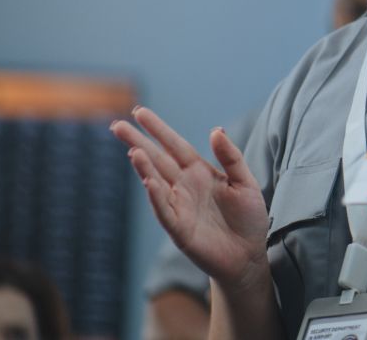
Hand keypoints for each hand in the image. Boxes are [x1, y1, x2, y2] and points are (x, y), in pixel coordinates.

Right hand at [110, 106, 269, 288]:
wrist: (248, 255)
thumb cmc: (248, 218)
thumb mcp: (246, 182)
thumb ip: (231, 157)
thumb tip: (216, 130)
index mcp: (200, 172)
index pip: (174, 145)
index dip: (158, 129)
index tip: (139, 112)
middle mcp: (184, 186)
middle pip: (157, 160)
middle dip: (138, 142)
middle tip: (117, 126)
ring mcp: (179, 206)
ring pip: (156, 182)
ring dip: (144, 167)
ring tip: (133, 150)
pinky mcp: (180, 229)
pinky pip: (165, 210)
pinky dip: (156, 196)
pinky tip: (149, 181)